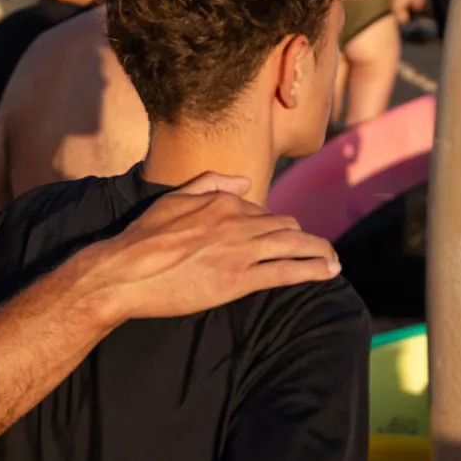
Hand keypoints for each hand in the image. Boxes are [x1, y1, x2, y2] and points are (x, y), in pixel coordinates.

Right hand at [63, 173, 339, 323]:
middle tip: (315, 250)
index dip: (271, 225)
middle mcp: (236, 221)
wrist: (126, 271)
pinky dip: (312, 270)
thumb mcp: (173, 198)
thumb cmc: (143, 237)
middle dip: (303, 237)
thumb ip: (210, 183)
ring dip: (320, 252)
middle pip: (284, 225)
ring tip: (334, 262)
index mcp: (221, 201)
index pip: (260, 209)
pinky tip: (329, 272)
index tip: (279, 237)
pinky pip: (286, 271)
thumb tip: (244, 181)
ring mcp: (239, 250)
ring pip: (293, 244)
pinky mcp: (239, 279)